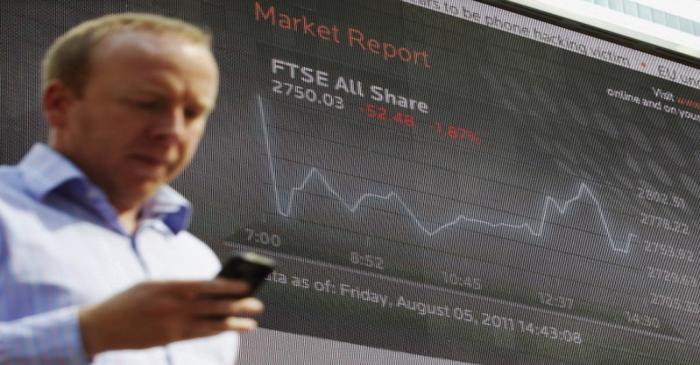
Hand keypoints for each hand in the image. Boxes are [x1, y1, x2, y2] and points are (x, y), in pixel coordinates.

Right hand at [78, 279, 263, 357]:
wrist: (100, 326)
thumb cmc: (129, 300)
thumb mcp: (152, 285)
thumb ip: (179, 286)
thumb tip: (209, 288)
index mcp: (168, 285)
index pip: (205, 285)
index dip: (229, 286)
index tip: (247, 285)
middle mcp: (171, 305)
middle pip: (212, 306)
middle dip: (238, 305)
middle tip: (258, 304)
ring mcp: (170, 324)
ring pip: (209, 324)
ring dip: (232, 323)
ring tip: (252, 323)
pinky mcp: (167, 339)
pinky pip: (197, 335)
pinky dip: (215, 332)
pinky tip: (228, 329)